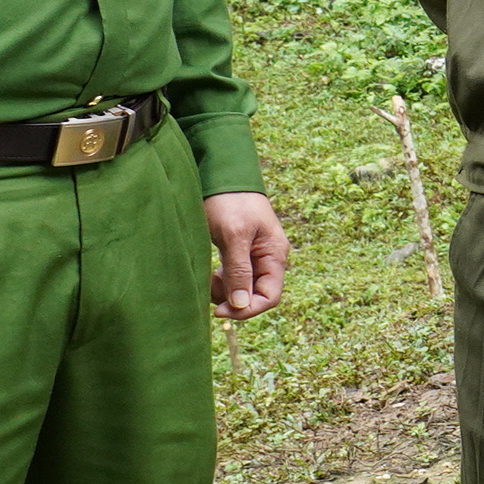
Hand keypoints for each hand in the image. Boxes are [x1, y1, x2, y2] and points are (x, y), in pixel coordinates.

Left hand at [206, 192, 288, 319]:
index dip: (247, 309)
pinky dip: (220, 280)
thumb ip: (239, 271)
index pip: (269, 296)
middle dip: (233, 299)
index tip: (220, 310)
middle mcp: (267, 258)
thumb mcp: (234, 236)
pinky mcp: (237, 251)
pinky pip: (232, 276)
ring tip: (208, 278)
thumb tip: (242, 304)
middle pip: (255, 294)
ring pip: (242, 287)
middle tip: (209, 290)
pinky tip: (209, 273)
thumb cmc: (230, 201)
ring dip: (224, 290)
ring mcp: (253, 255)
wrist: (220, 173)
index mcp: (275, 255)